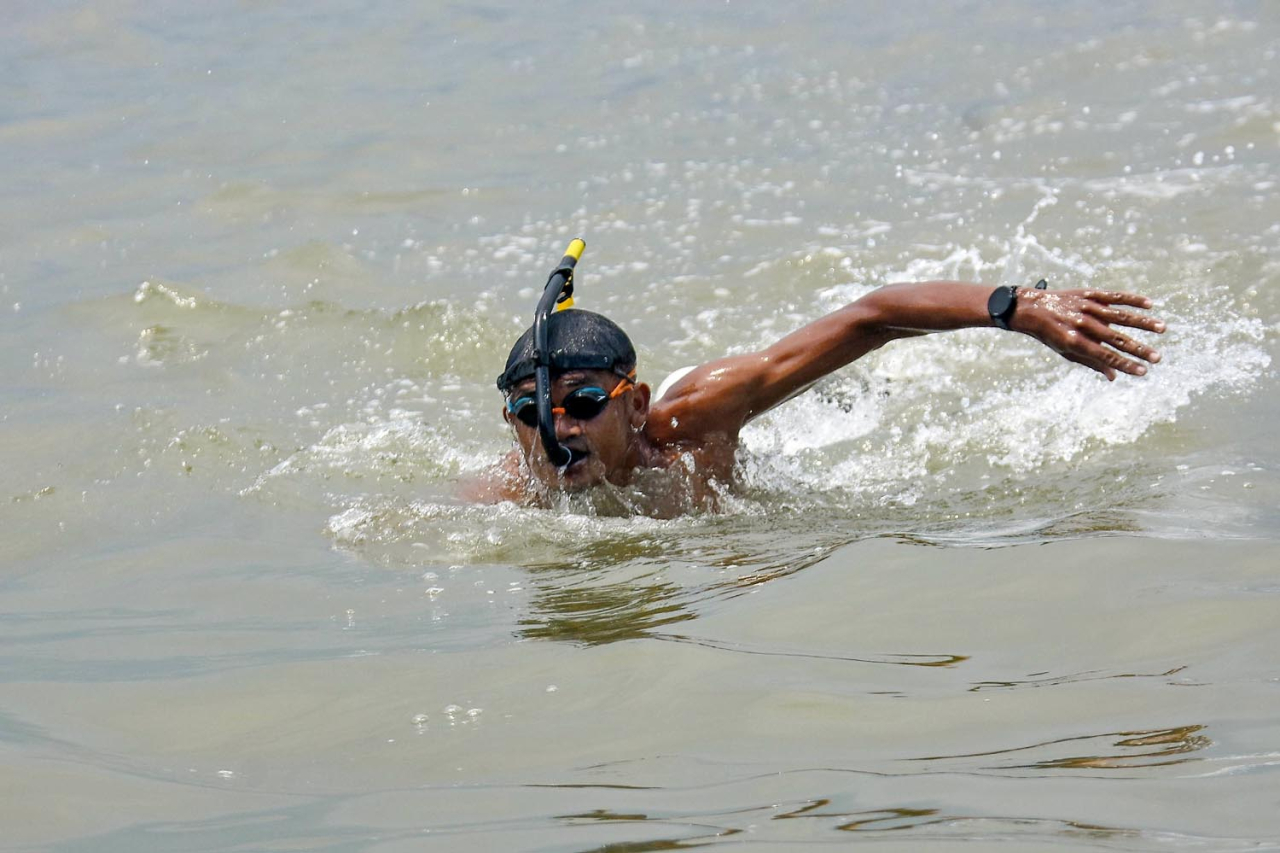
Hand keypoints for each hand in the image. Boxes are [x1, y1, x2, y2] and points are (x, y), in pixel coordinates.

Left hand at [1010, 288, 1165, 380]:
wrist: (1030, 308)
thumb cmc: (1049, 334)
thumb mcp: (1064, 352)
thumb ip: (1090, 362)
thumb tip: (1114, 377)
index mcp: (1075, 341)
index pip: (1106, 356)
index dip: (1126, 365)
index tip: (1143, 372)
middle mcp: (1082, 324)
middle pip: (1117, 339)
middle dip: (1139, 350)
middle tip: (1158, 358)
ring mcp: (1086, 307)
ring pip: (1121, 316)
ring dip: (1143, 323)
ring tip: (1162, 329)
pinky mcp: (1089, 294)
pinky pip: (1114, 296)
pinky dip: (1132, 300)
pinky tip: (1150, 304)